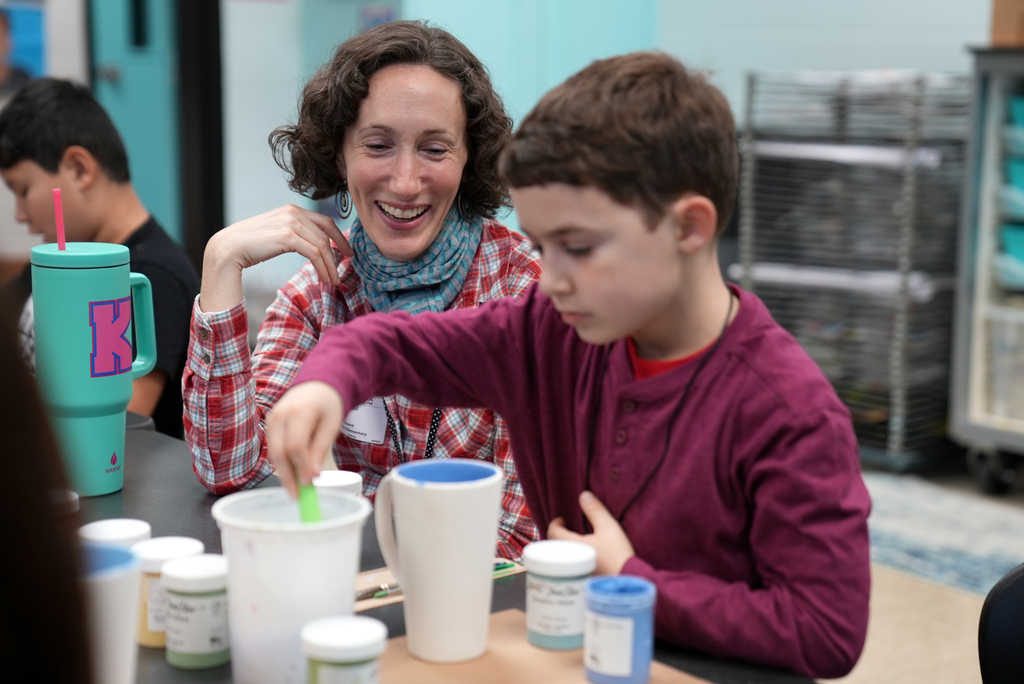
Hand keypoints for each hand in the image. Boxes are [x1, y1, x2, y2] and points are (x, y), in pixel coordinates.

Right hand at [199, 204, 353, 311]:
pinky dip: (323, 268)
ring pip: (322, 245)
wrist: (229, 248)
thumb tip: (313, 246)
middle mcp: (293, 212)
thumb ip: (294, 234)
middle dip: (339, 252)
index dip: (339, 237)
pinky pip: (314, 253)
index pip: (325, 221)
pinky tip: (325, 279)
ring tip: (333, 281)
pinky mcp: (288, 236)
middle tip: (344, 269)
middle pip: (326, 232)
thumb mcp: (277, 234)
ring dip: (330, 266)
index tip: (347, 252)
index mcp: (292, 209)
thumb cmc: (251, 245)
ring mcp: (290, 222)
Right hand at [265, 381, 344, 498]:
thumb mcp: (331, 425)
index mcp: (300, 411)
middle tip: (297, 497)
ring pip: (273, 453)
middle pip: (280, 452)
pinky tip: (291, 475)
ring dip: (283, 473)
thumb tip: (312, 475)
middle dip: (288, 477)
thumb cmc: (328, 405)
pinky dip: (281, 463)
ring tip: (295, 491)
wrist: (316, 386)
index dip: (301, 467)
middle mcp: (280, 415)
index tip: (309, 484)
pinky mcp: (269, 425)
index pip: (295, 445)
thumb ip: (320, 449)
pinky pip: (273, 448)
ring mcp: (271, 419)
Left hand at [547, 491, 635, 574]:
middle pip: (554, 545)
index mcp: (572, 545)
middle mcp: (568, 560)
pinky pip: (568, 566)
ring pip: (561, 557)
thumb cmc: (617, 554)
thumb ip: (595, 510)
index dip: (556, 523)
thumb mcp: (608, 527)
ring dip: (564, 547)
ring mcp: (574, 571)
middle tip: (568, 529)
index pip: (553, 532)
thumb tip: (583, 495)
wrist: (627, 582)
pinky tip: (582, 556)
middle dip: (559, 535)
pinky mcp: (581, 579)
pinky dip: (570, 558)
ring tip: (575, 541)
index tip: (563, 519)